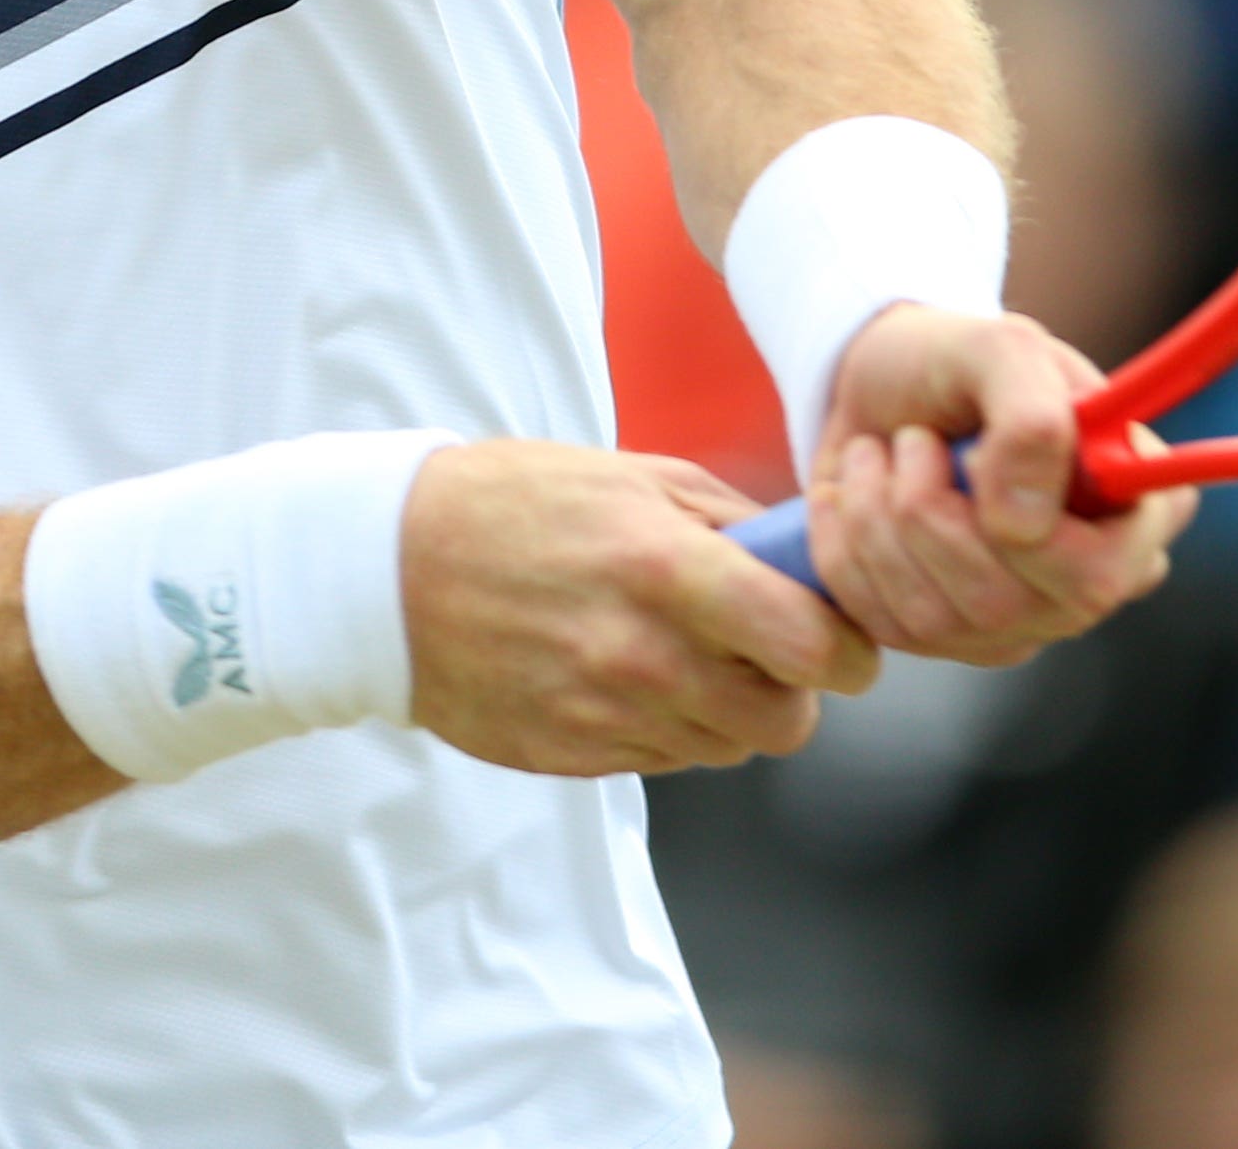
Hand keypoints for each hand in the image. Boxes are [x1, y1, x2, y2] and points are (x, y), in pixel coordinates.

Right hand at [403, 440, 877, 775]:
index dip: (850, 651)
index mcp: (667, 569)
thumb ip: (734, 522)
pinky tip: (626, 675)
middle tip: (767, 652)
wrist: (388, 570)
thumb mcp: (633, 476)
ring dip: (729, 711)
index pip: (811, 646)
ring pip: (728, 749)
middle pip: (786, 722)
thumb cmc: (515, 504)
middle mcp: (642, 655)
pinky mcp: (570, 758)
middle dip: (794, 690)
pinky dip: (668, 728)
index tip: (848, 643)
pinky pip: (664, 761)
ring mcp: (604, 717)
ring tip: (682, 653)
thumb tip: (812, 561)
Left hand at [802, 305, 1192, 665]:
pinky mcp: (942, 637)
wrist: (876, 384)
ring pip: (935, 618)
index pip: (1104, 574)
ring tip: (877, 453)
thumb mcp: (999, 348)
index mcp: (1133, 509)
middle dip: (927, 511)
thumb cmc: (953, 361)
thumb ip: (1032, 418)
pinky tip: (853, 495)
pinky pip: (881, 623)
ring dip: (877, 518)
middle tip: (911, 439)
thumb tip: (1024, 526)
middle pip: (1006, 606)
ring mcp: (1018, 621)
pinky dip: (844, 546)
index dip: (1027, 532)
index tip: (972, 452)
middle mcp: (1090, 580)